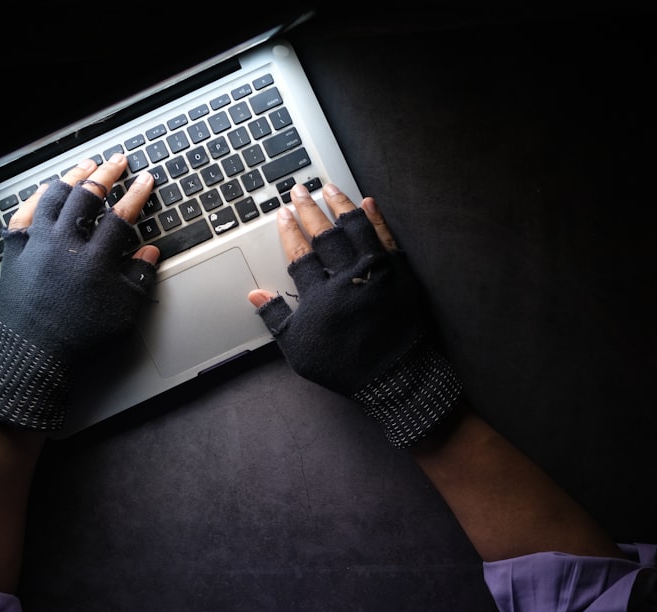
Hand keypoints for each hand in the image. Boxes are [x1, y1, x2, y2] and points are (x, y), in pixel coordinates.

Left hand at [0, 154, 159, 430]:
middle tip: (118, 162)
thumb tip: (150, 252)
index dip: (137, 194)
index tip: (146, 180)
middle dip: (107, 175)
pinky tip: (47, 189)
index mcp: (95, 259)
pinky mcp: (15, 251)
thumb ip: (140, 277)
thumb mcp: (124, 312)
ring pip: (54, 197)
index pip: (122, 215)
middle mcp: (65, 244)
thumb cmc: (81, 338)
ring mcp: (37, 244)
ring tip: (86, 167)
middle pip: (87, 196)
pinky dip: (38, 197)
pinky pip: (25, 213)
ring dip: (72, 178)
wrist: (35, 356)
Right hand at [248, 183, 462, 447]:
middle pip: (324, 234)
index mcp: (319, 295)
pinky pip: (387, 238)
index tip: (282, 214)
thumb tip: (255, 295)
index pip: (299, 253)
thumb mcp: (300, 349)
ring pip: (356, 228)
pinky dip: (377, 218)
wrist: (394, 377)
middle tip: (299, 190)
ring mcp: (376, 272)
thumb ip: (277, 319)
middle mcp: (347, 277)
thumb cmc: (344, 366)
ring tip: (329, 188)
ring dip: (340, 205)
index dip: (289, 231)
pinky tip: (368, 202)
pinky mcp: (401, 273)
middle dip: (309, 209)